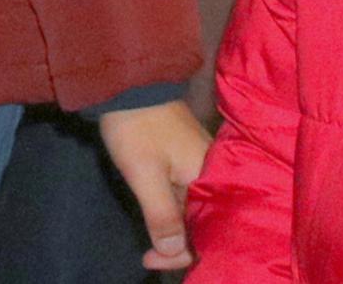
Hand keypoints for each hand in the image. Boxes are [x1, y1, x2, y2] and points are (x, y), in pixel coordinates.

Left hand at [99, 98, 208, 267]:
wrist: (128, 82)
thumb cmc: (137, 129)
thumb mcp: (145, 176)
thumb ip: (162, 216)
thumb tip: (172, 252)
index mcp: (212, 178)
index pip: (209, 231)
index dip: (182, 253)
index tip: (151, 260)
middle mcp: (214, 174)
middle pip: (205, 223)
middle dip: (179, 246)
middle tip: (148, 258)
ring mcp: (202, 165)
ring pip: (196, 211)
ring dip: (176, 231)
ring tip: (151, 247)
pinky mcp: (188, 159)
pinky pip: (189, 196)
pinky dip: (175, 213)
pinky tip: (160, 222)